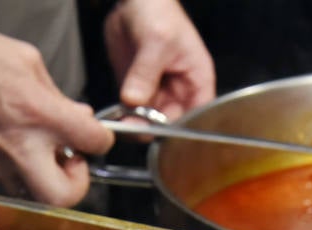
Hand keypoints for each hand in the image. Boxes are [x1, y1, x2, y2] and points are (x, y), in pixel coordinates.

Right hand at [0, 19, 114, 207]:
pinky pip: (7, 179)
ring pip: (33, 195)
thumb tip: (75, 115)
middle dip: (76, 185)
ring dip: (44, 179)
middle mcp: (20, 148)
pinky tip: (10, 143)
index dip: (101, 139)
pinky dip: (16, 168)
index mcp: (40, 116)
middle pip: (63, 197)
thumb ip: (58, 96)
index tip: (94, 136)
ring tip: (39, 152)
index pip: (94, 143)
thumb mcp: (28, 62)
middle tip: (72, 163)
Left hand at [104, 0, 215, 121]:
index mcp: (197, 80)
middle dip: (152, 128)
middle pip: (169, 123)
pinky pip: (129, 111)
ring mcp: (156, 92)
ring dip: (133, 124)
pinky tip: (113, 116)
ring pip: (147, 121)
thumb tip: (134, 100)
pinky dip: (120, 116)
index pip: (198, 116)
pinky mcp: (135, 90)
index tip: (162, 133)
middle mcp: (178, 90)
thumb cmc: (159, 11)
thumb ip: (145, 73)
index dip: (183, 130)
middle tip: (132, 126)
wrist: (133, 0)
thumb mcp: (156, 41)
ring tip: (120, 121)